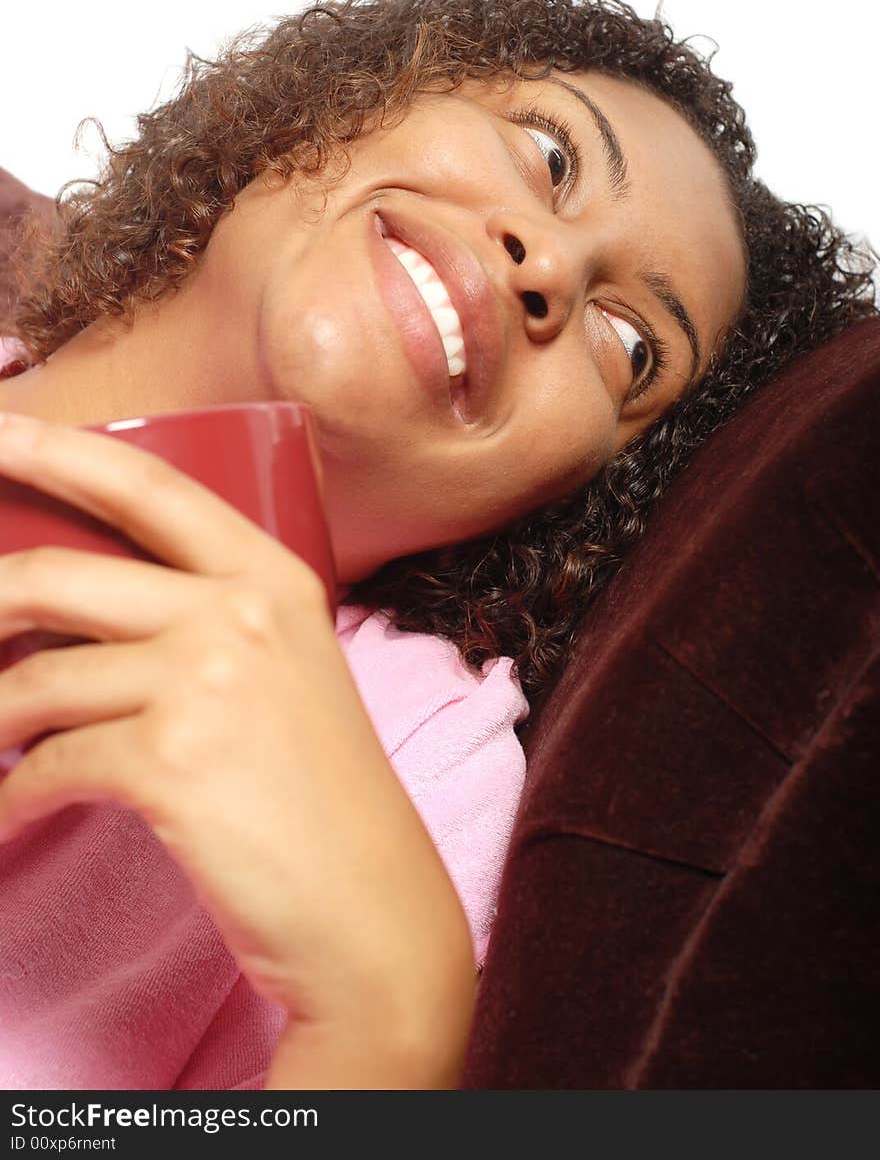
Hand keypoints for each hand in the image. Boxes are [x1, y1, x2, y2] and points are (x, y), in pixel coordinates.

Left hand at [0, 412, 475, 1080]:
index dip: (52, 449)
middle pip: (56, 576)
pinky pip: (45, 764)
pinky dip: (11, 798)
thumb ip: (202, 630)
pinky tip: (8, 819)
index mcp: (273, 577)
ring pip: (35, 678)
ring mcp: (207, 679)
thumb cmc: (319, 801)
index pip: (144, 485)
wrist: (369, 911)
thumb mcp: (282, 680)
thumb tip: (59, 626)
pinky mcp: (171, 758)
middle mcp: (240, 610)